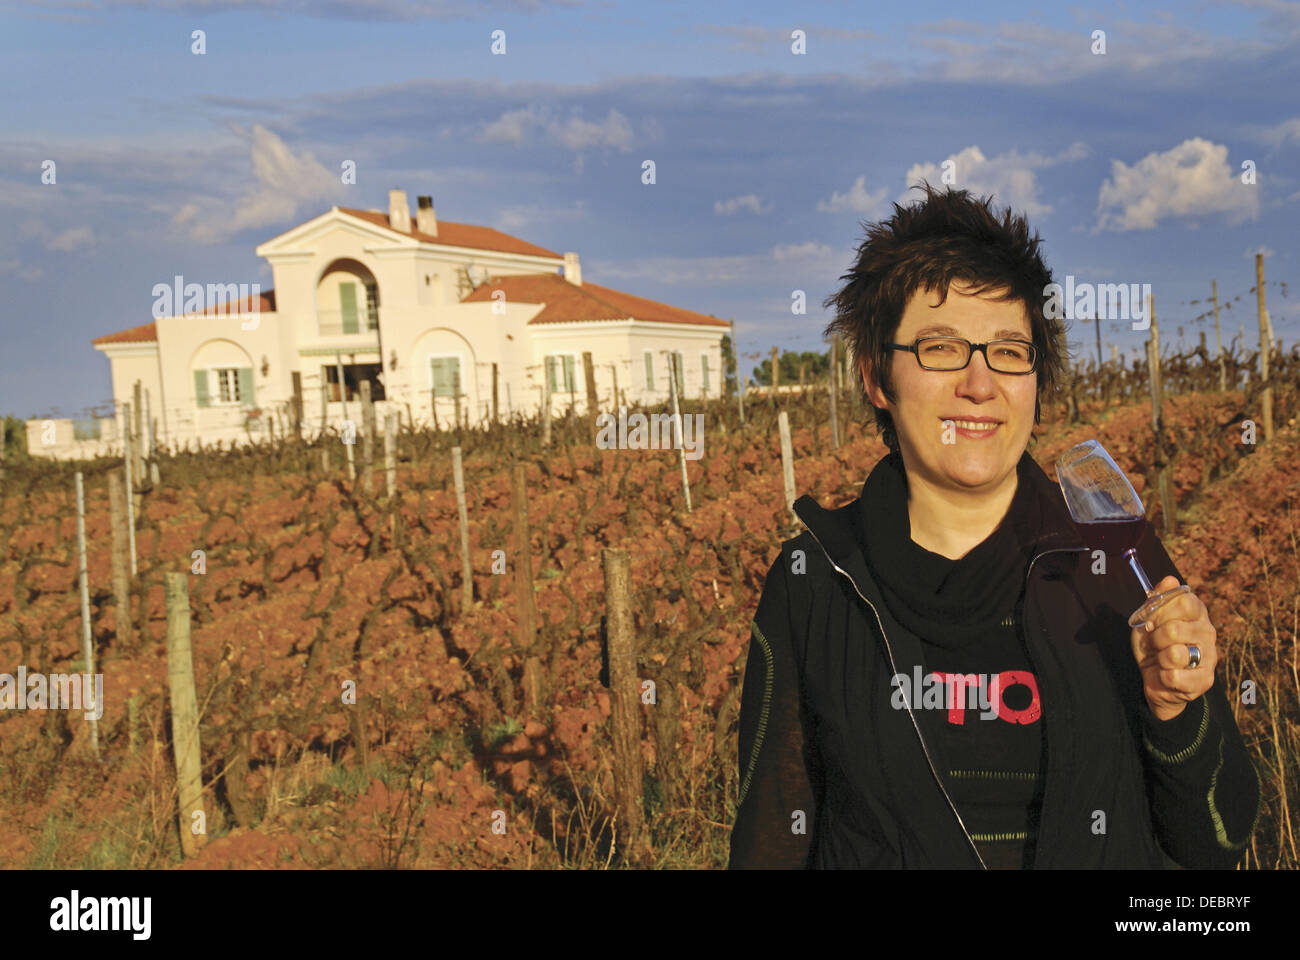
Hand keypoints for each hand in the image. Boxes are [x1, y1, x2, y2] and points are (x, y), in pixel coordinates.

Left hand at [1130, 576, 1217, 721]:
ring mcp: (1210, 656)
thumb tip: (1170, 580)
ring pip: (1174, 654)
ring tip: (1163, 660)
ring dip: (1159, 659)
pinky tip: (1167, 676)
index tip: (1151, 621)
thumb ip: (1157, 598)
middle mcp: (1208, 632)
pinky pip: (1174, 676)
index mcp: (1197, 613)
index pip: (1184, 602)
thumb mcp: (1149, 619)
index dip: (1160, 612)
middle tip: (1155, 644)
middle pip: (1174, 629)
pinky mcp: (1206, 680)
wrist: (1157, 679)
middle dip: (1155, 639)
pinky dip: (1163, 677)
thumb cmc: (1154, 645)